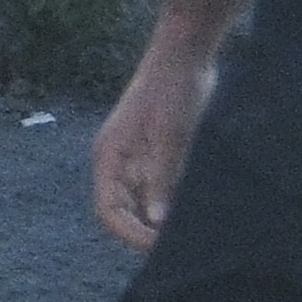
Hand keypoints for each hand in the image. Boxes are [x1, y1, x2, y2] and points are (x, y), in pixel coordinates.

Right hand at [88, 51, 206, 251]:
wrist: (184, 55)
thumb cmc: (172, 89)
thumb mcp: (169, 135)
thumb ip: (161, 177)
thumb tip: (156, 220)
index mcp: (110, 157)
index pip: (107, 210)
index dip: (129, 233)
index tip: (158, 246)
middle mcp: (119, 162)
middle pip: (122, 211)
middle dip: (145, 231)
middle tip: (179, 246)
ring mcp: (137, 158)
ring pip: (142, 202)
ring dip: (161, 218)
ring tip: (189, 231)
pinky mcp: (157, 153)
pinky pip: (159, 187)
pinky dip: (173, 202)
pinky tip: (194, 209)